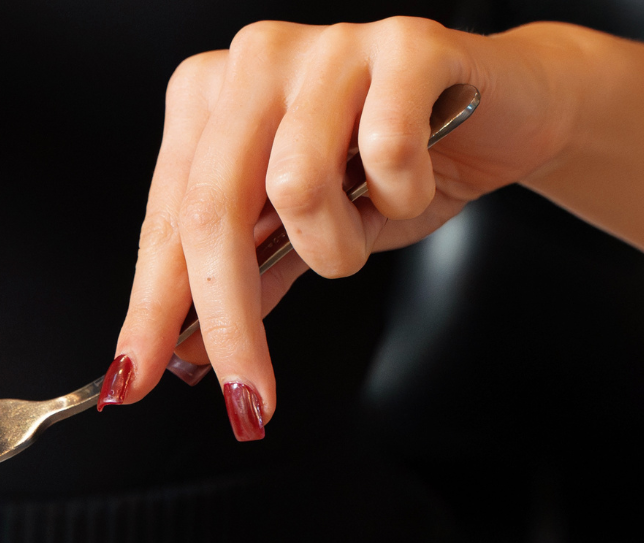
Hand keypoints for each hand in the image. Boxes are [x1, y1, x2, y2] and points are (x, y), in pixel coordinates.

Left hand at [101, 18, 573, 436]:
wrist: (509, 112)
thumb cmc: (392, 168)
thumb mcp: (303, 236)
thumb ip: (243, 281)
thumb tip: (182, 353)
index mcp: (209, 100)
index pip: (165, 221)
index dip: (148, 308)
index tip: (134, 381)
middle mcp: (255, 62)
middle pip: (212, 210)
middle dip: (227, 321)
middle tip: (248, 397)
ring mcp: (327, 47)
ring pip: (297, 187)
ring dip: (336, 247)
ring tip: (362, 232)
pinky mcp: (406, 44)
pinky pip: (386, 149)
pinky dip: (400, 195)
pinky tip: (411, 183)